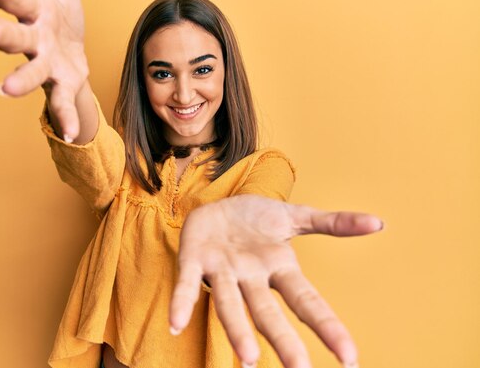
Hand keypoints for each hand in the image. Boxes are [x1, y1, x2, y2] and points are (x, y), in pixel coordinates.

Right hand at [0, 0, 86, 139]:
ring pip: (32, 72)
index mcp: (34, 11)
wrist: (77, 53)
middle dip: (1, 34)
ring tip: (5, 89)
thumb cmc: (62, 18)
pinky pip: (63, 102)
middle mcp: (35, 40)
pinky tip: (68, 133)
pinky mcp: (64, 84)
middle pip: (16, 36)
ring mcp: (48, 64)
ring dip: (20, 80)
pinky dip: (65, 117)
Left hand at [169, 194, 382, 367]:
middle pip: (268, 312)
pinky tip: (176, 324)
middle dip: (283, 341)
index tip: (350, 358)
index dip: (327, 327)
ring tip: (247, 359)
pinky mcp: (193, 260)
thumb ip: (332, 223)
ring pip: (230, 305)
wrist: (218, 203)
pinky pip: (188, 284)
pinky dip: (182, 302)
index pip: (308, 301)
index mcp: (279, 268)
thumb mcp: (295, 216)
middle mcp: (251, 277)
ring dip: (238, 330)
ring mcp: (222, 271)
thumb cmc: (257, 218)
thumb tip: (378, 224)